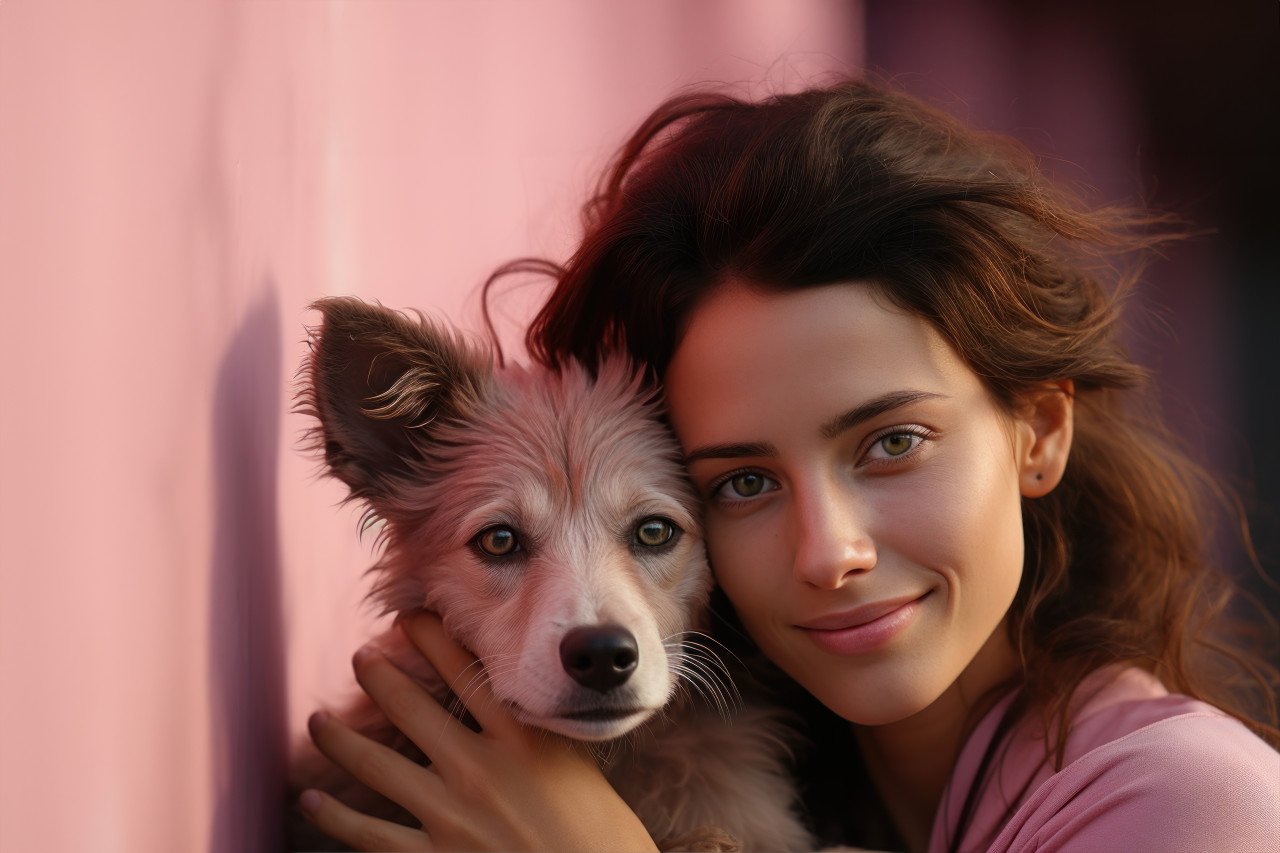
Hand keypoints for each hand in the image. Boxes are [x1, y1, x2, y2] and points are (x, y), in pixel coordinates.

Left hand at [300, 610, 658, 851]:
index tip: (410, 617)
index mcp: (521, 740)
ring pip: (378, 766)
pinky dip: (337, 818)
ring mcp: (453, 816)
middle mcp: (480, 769)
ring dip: (341, 740)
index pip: (466, 671)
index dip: (432, 638)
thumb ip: (544, 739)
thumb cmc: (603, 836)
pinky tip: (313, 800)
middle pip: (412, 708)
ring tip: (318, 721)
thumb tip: (523, 709)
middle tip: (361, 657)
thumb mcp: (580, 771)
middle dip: (379, 676)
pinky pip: (372, 835)